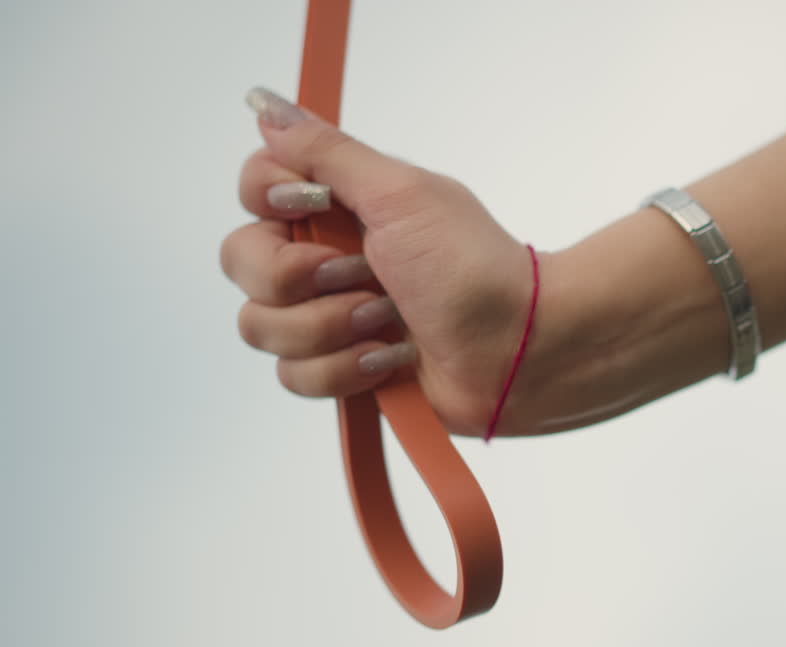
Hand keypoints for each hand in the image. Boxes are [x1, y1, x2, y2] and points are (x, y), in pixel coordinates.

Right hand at [223, 88, 534, 436]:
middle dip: (299, 277)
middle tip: (362, 274)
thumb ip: (328, 153)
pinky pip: (294, 375)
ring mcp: (328, 316)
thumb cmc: (473, 267)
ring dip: (328, 327)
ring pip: (260, 326)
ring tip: (387, 322)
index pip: (254, 189)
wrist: (517, 350)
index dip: (269, 201)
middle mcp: (324, 257)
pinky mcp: (339, 369)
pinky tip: (389, 360)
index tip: (314, 206)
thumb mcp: (401, 194)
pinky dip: (344, 370)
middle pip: (241, 262)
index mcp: (339, 207)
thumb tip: (268, 106)